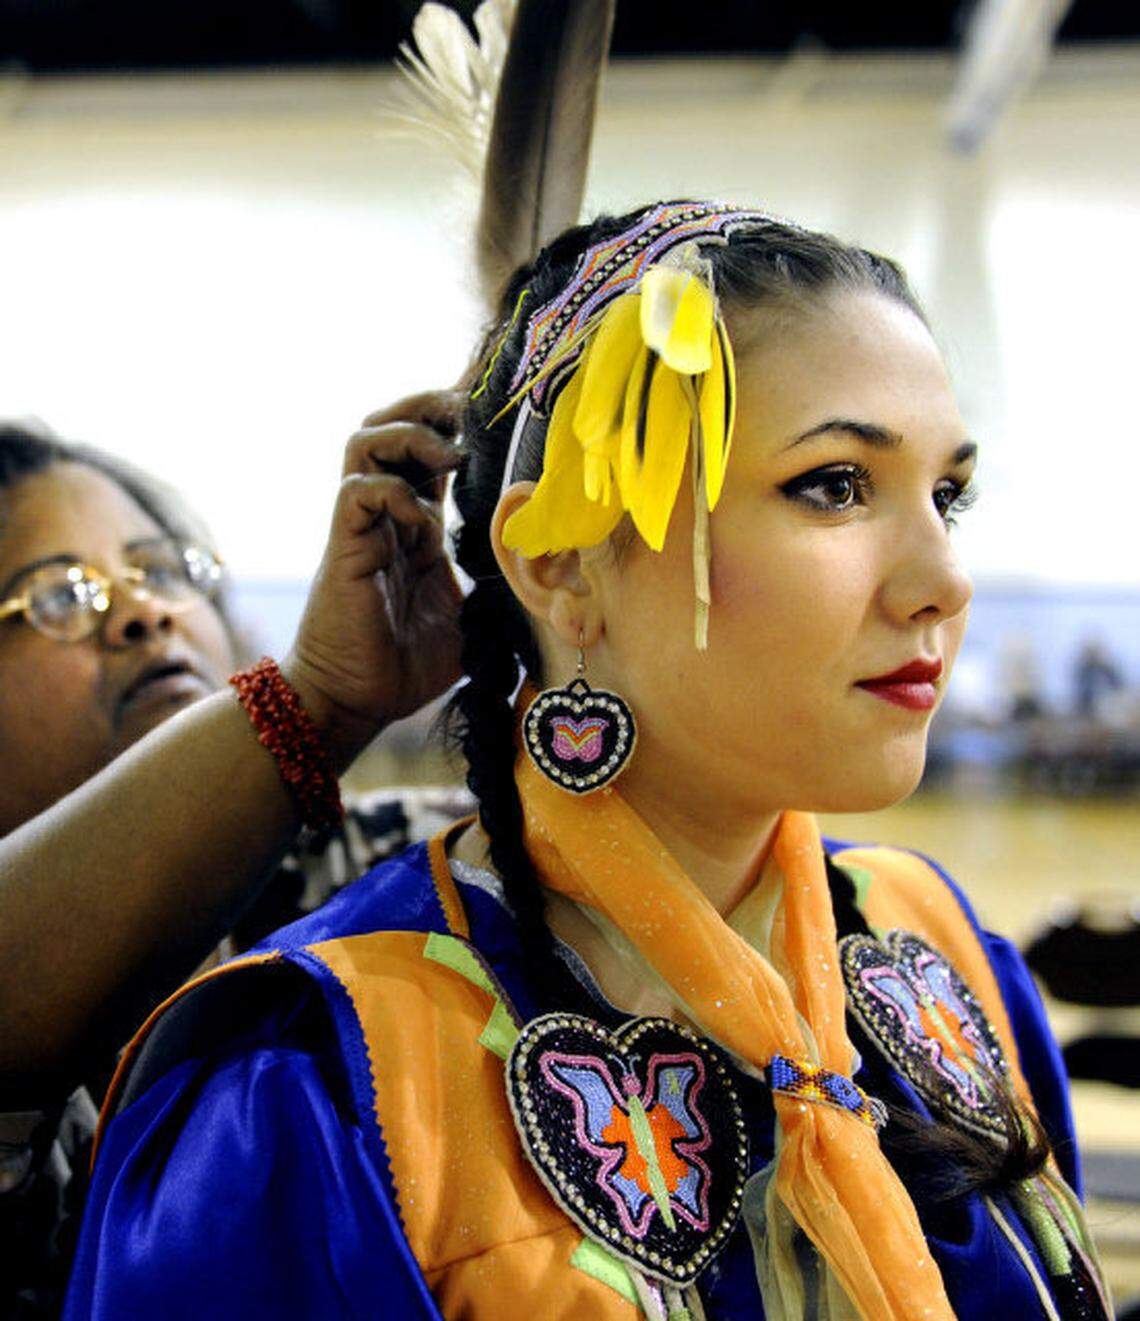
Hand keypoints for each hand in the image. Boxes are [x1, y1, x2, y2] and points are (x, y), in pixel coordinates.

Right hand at [284, 391, 464, 770]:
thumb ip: (494, 591)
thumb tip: (545, 580)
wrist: (354, 701)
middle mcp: (387, 516)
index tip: (494, 412)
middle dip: (428, 407)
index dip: (457, 425)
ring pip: (364, 441)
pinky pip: (358, 491)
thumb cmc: (405, 667)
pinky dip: (391, 491)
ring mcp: (362, 527)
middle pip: (391, 426)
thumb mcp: (469, 621)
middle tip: (467, 413)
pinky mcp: (344, 547)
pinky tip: (421, 519)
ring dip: (409, 436)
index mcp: (418, 527)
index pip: (433, 453)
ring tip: (449, 455)